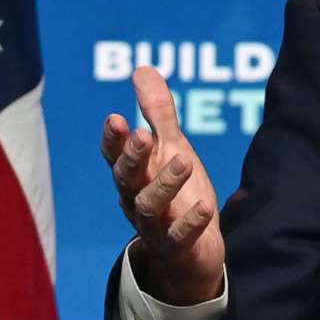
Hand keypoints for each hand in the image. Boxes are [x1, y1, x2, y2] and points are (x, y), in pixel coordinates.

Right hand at [100, 66, 226, 305]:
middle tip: (142, 135)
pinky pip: (179, 237)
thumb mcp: (170, 147)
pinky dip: (190, 223)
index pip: (115, 154)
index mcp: (133, 173)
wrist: (191, 252)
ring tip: (185, 160)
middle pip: (127, 178)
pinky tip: (205, 206)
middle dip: (133, 157)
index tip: (116, 117)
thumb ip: (157, 112)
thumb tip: (142, 68)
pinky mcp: (177, 246)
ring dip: (165, 183)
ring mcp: (155, 224)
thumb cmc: (177, 192)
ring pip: (150, 206)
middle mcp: (136, 198)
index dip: (113, 139)